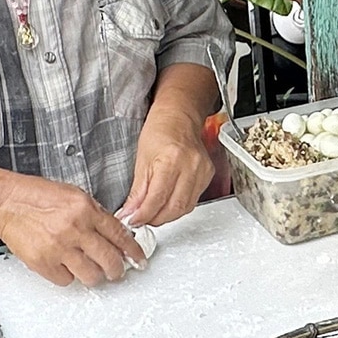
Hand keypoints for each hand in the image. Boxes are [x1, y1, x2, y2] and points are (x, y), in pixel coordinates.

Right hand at [0, 169, 141, 286]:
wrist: (7, 203)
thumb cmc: (36, 197)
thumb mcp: (74, 195)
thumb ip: (96, 214)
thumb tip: (115, 234)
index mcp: (85, 209)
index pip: (119, 235)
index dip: (133, 250)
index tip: (138, 258)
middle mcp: (75, 229)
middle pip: (109, 260)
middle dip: (117, 269)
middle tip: (117, 270)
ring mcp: (59, 248)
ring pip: (91, 276)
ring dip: (95, 276)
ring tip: (92, 270)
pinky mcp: (43, 263)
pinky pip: (66, 280)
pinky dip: (69, 276)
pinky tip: (66, 266)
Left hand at [122, 108, 215, 226]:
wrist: (179, 116)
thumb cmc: (160, 130)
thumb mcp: (141, 159)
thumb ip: (137, 191)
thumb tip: (130, 213)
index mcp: (171, 159)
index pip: (157, 198)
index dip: (143, 215)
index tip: (132, 220)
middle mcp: (190, 166)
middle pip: (174, 207)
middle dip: (155, 219)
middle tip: (141, 220)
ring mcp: (202, 171)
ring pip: (185, 208)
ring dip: (166, 216)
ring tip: (152, 214)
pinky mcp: (207, 176)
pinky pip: (193, 200)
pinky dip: (178, 207)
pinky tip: (167, 205)